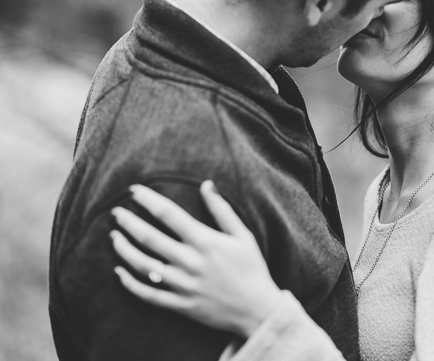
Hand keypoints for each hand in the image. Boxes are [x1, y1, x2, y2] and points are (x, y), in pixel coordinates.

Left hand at [110, 180, 280, 337]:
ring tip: (114, 236)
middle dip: (129, 222)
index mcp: (205, 241)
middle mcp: (190, 262)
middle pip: (149, 238)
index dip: (148, 200)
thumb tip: (206, 184)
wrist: (257, 309)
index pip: (169, 214)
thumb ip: (222, 210)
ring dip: (124, 249)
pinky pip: (147, 294)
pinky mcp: (179, 304)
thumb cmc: (252, 268)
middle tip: (116, 212)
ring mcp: (182, 285)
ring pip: (143, 265)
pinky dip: (129, 283)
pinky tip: (119, 272)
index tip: (134, 190)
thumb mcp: (242, 235)